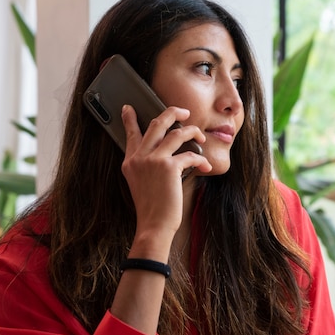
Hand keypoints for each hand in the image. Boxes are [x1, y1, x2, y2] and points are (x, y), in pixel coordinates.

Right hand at [121, 104, 210, 250]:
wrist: (153, 225)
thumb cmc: (151, 208)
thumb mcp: (140, 183)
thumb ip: (146, 165)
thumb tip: (166, 151)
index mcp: (130, 161)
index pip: (131, 134)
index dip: (130, 119)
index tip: (129, 108)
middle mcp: (139, 157)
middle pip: (156, 123)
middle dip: (173, 113)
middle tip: (184, 112)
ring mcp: (153, 160)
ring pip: (177, 133)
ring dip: (193, 133)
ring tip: (201, 138)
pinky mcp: (169, 167)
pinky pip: (189, 155)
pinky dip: (200, 160)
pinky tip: (205, 166)